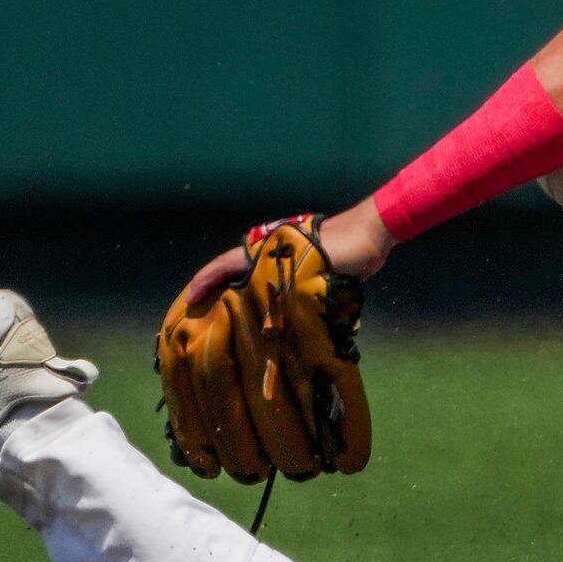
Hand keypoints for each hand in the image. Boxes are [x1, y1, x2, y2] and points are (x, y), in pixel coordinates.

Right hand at [180, 200, 393, 310]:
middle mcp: (272, 255)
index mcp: (267, 249)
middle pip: (233, 275)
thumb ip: (294, 280)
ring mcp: (287, 263)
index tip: (189, 302)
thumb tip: (275, 310)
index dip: (204, 282)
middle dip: (214, 294)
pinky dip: (266, 303)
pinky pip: (277, 290)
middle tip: (200, 320)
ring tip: (225, 327)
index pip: (225, 264)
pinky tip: (264, 323)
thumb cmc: (345, 244)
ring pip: (254, 284)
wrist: (373, 234)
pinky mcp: (303, 272)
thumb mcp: (314, 263)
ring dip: (238, 301)